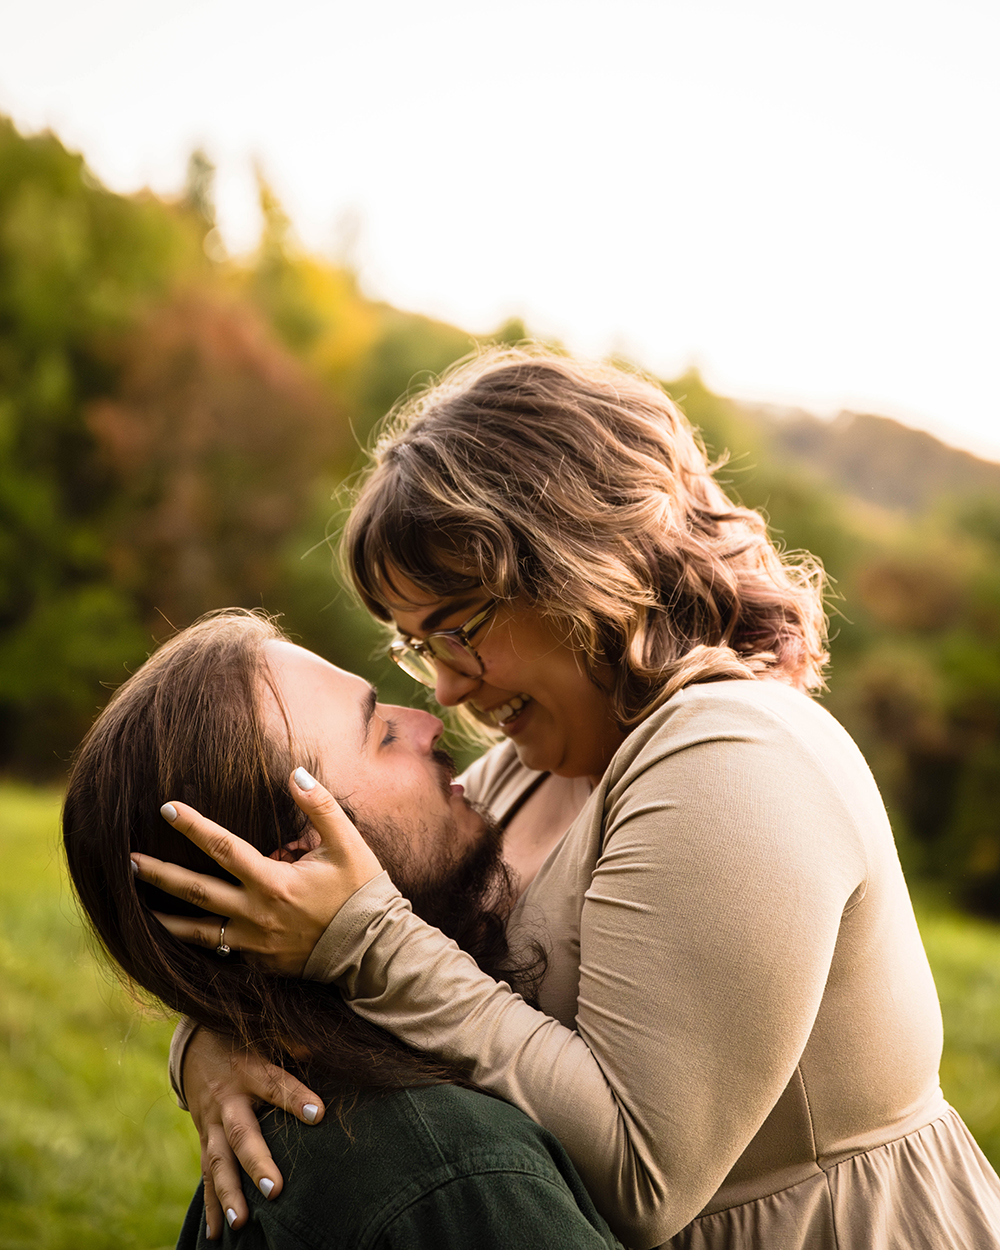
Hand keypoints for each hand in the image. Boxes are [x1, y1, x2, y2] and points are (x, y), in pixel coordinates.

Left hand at [132, 768, 382, 975]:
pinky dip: (195, 941)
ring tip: (138, 906)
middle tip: (128, 861)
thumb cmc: (362, 893)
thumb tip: (294, 773)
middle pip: (195, 892)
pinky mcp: (259, 964)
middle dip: (159, 875)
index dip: (193, 826)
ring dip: (165, 917)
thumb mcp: (347, 844)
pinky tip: (180, 932)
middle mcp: (256, 916)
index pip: (223, 848)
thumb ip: (319, 806)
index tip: (167, 809)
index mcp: (274, 883)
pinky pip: (219, 951)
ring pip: (197, 932)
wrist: (374, 951)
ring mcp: (254, 945)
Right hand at [183, 1027, 324, 1237]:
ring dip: (229, 1194)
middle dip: (256, 1163)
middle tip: (274, 1190)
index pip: (276, 1084)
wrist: (196, 1043)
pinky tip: (216, 1234)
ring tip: (242, 1223)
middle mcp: (228, 1100)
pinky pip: (207, 1174)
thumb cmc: (244, 1037)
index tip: (320, 1114)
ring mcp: (212, 1123)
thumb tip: (320, 1046)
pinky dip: (211, 1205)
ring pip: (218, 1162)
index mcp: (249, 1070)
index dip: (296, 1098)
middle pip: (241, 1133)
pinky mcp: (205, 1140)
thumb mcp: (266, 1031)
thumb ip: (292, 1040)